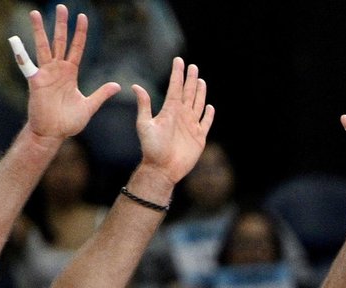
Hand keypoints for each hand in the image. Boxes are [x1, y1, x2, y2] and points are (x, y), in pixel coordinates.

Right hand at [20, 6, 120, 143]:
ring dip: (39, 30)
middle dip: (61, 25)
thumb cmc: (68, 121)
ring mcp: (46, 73)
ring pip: (43, 47)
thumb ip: (101, 94)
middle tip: (63, 7)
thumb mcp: (89, 106)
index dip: (80, 33)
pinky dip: (20, 52)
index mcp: (70, 73)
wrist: (53, 133)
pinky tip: (14, 39)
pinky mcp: (35, 81)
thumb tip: (117, 85)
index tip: (83, 17)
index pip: (77, 48)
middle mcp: (58, 69)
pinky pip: (27, 64)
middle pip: (60, 41)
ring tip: (35, 13)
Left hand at [133, 56, 214, 183]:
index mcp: (170, 110)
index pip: (175, 87)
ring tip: (200, 80)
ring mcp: (191, 125)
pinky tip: (209, 106)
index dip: (177, 74)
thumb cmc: (151, 148)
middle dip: (191, 79)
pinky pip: (206, 123)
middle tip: (193, 66)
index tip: (179, 60)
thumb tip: (135, 86)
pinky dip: (208, 115)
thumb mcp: (144, 124)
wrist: (162, 169)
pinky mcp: (199, 137)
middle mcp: (181, 115)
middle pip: (188, 93)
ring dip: (200, 93)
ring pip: (198, 104)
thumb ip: (144, 105)